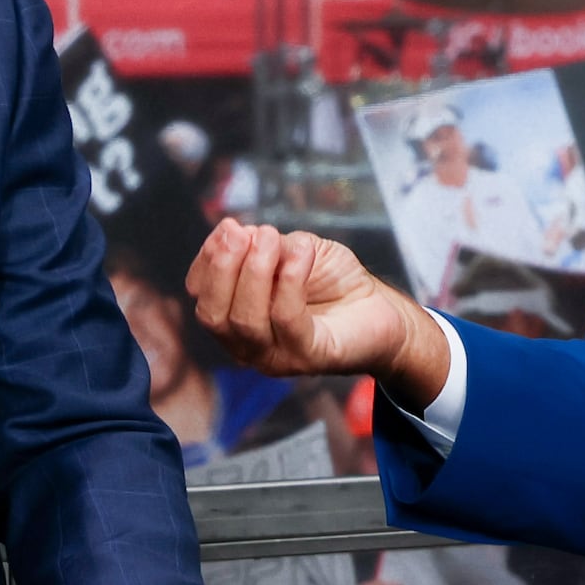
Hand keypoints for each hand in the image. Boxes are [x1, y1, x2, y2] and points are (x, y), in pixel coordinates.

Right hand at [189, 219, 450, 405]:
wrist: (382, 309)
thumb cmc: (334, 281)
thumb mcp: (294, 251)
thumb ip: (265, 246)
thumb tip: (237, 234)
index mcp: (235, 319)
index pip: (202, 297)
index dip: (208, 260)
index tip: (230, 227)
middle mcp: (247, 346)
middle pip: (213, 315)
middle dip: (222, 267)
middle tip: (242, 231)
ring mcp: (276, 357)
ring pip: (245, 321)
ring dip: (254, 271)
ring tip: (270, 237)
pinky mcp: (310, 358)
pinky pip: (287, 320)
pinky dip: (290, 281)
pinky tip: (301, 253)